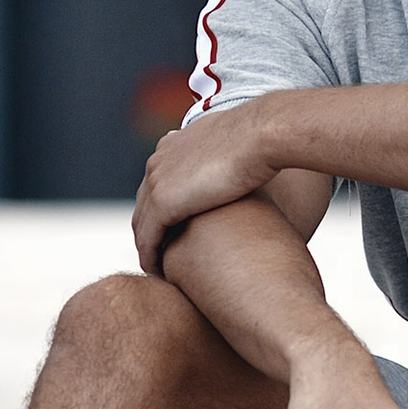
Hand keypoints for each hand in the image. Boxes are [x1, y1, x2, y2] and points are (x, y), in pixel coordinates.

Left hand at [132, 100, 277, 275]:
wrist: (262, 136)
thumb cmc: (265, 139)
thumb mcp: (243, 144)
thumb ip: (234, 154)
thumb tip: (252, 160)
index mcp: (175, 144)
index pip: (161, 181)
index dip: (167, 207)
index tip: (177, 229)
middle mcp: (159, 160)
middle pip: (145, 204)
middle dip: (152, 229)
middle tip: (163, 253)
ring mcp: (157, 181)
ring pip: (142, 224)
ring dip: (148, 247)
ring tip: (160, 268)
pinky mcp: (162, 203)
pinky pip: (148, 238)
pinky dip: (150, 257)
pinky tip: (159, 272)